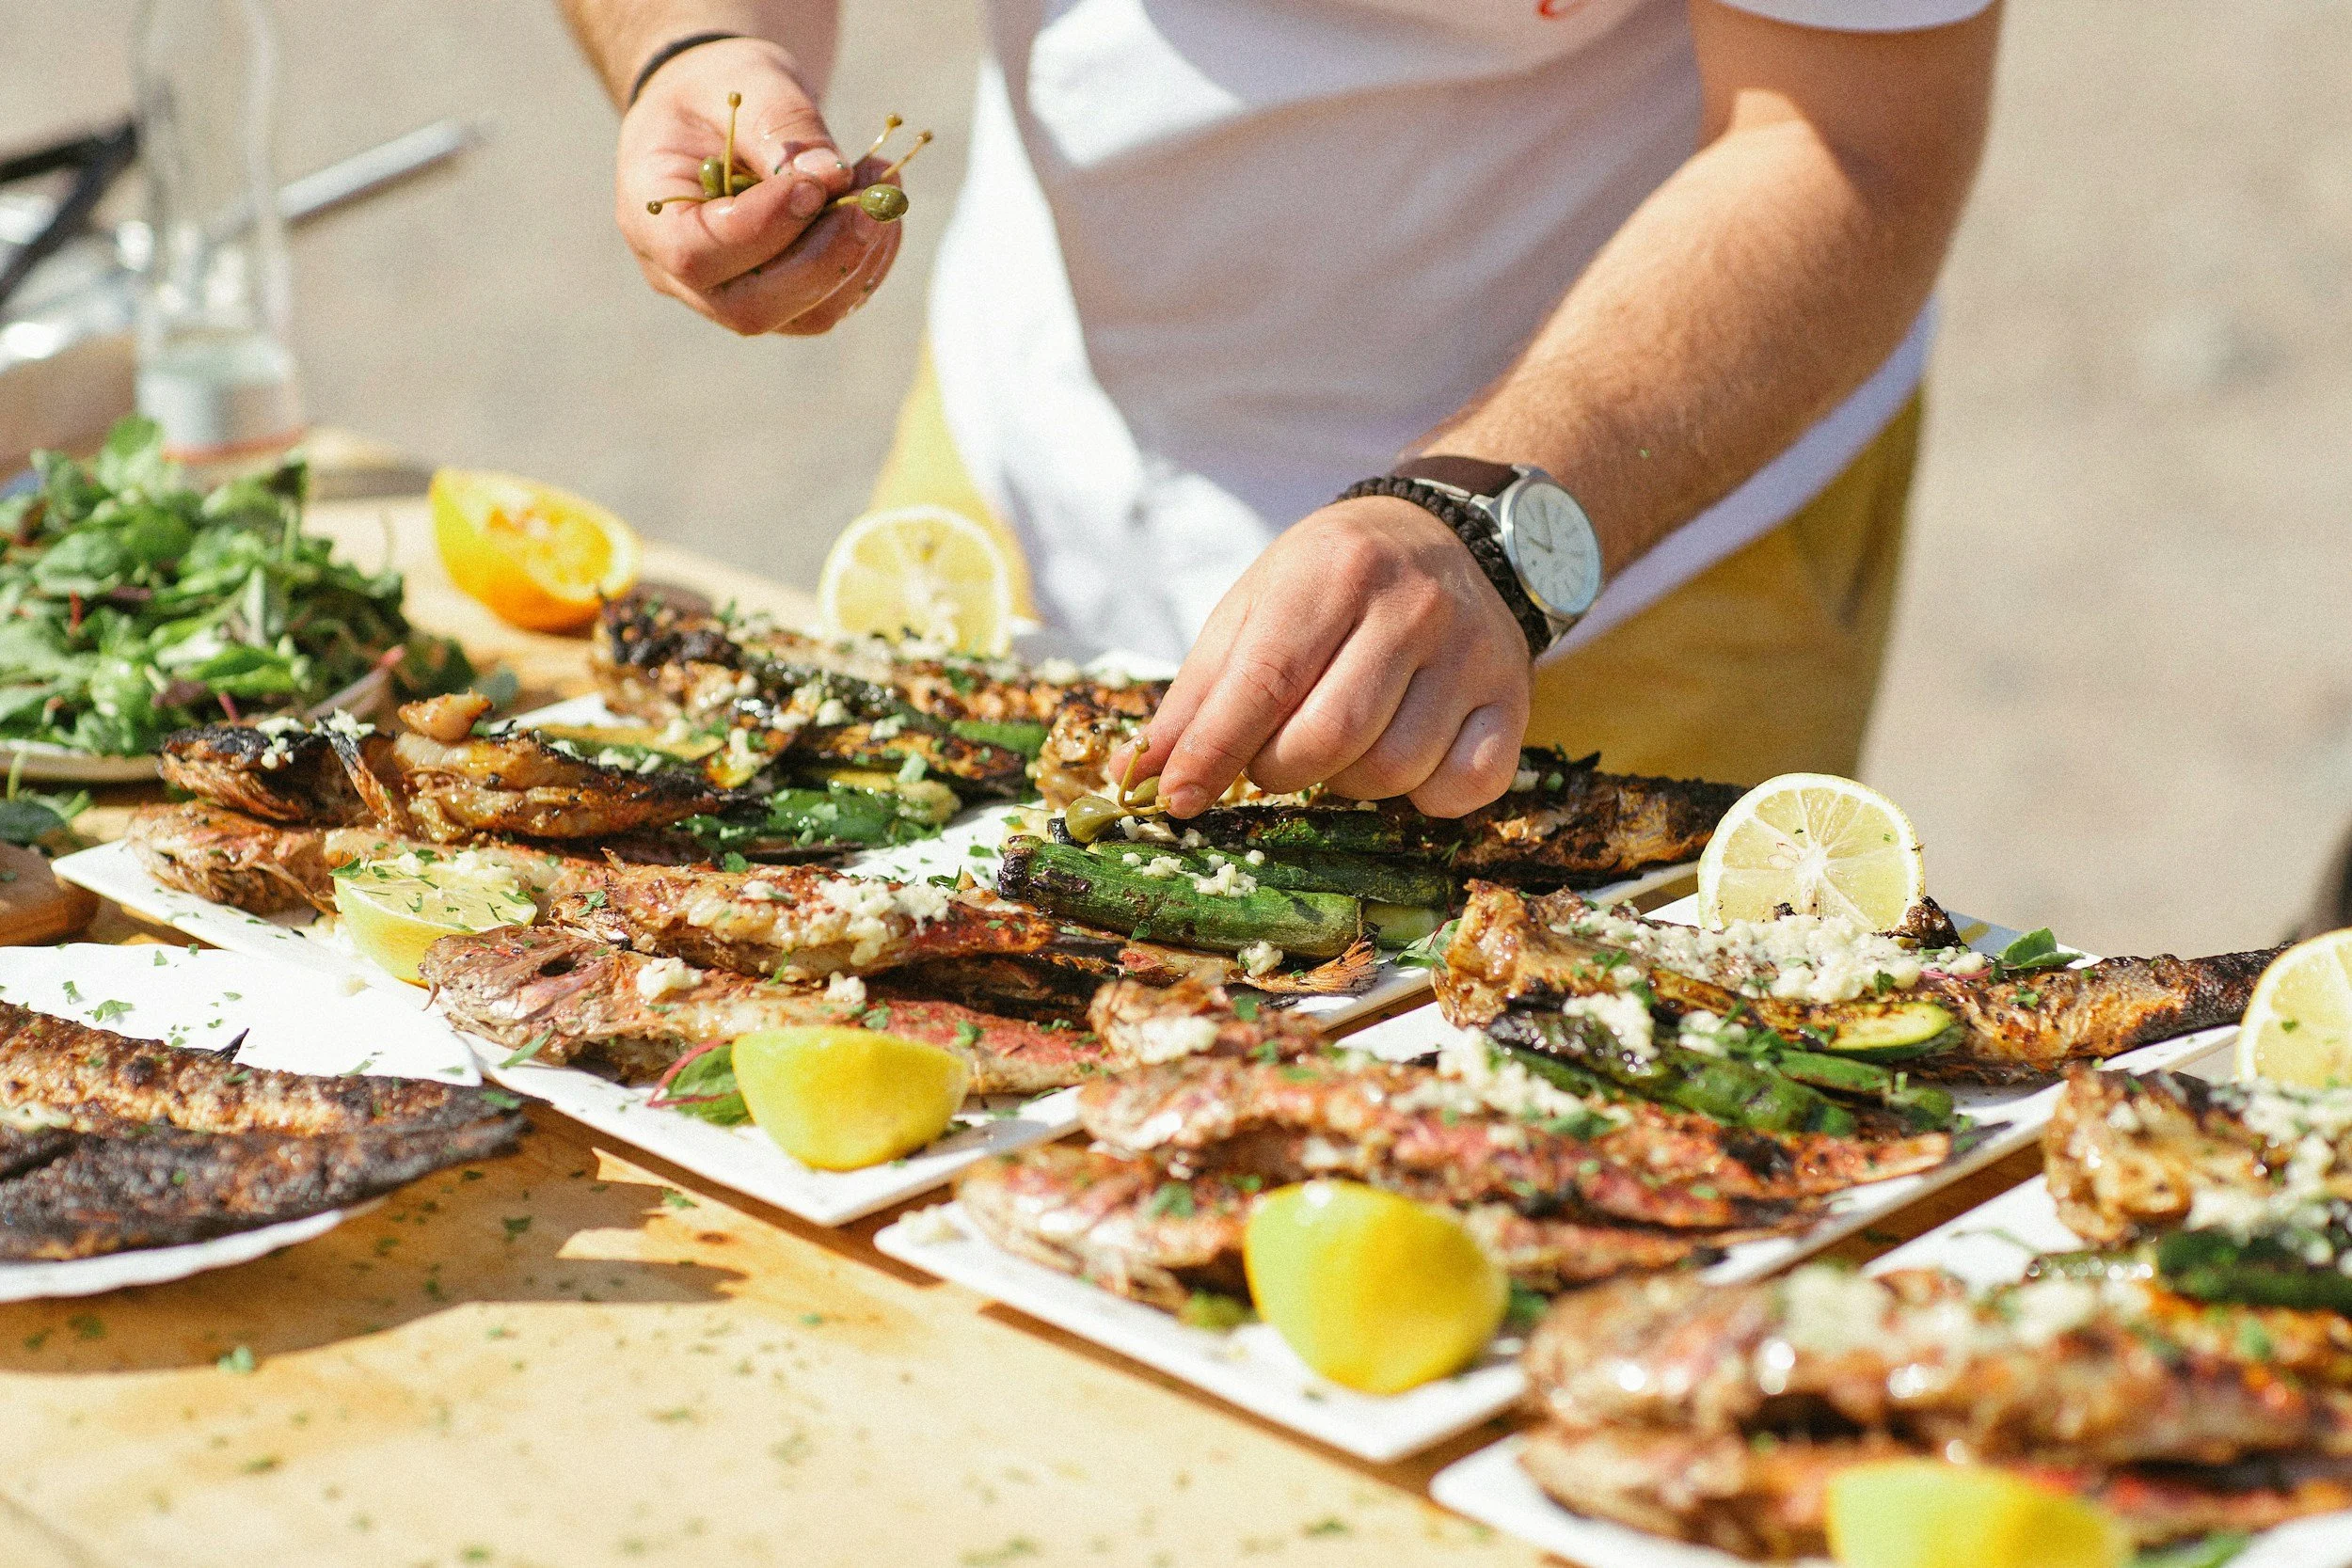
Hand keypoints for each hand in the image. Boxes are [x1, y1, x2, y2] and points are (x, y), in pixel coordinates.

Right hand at [615, 37, 900, 335]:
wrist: (720, 111)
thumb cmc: (717, 90)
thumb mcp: (741, 81)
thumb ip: (780, 125)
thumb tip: (833, 177)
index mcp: (648, 217)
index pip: (695, 254)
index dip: (761, 228)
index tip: (813, 183)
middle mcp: (681, 275)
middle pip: (752, 308)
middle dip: (824, 258)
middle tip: (872, 197)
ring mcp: (732, 297)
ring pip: (805, 316)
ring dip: (859, 257)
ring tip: (882, 186)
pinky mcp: (783, 300)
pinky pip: (834, 303)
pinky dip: (870, 260)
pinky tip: (878, 207)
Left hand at [1114, 496, 1532, 818]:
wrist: (1451, 536)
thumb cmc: (1333, 582)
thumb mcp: (1256, 607)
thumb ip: (1198, 692)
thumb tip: (1138, 773)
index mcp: (1334, 571)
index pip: (1265, 681)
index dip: (1214, 750)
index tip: (1177, 798)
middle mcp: (1413, 606)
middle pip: (1330, 738)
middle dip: (1280, 770)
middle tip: (1272, 758)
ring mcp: (1473, 653)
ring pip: (1393, 771)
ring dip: (1347, 784)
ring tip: (1341, 743)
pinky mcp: (1513, 698)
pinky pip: (1462, 787)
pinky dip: (1422, 797)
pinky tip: (1405, 757)